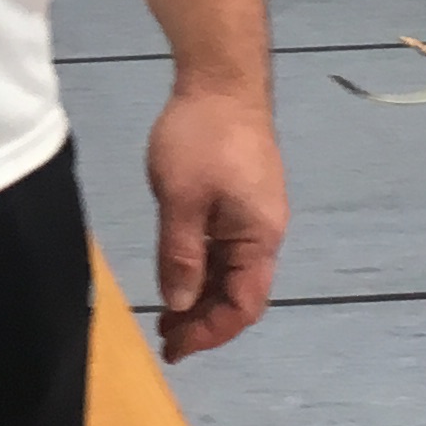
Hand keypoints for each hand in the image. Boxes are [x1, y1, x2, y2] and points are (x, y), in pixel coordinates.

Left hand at [148, 80, 288, 360]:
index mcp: (259, 238)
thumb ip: (180, 255)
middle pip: (239, 294)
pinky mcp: (238, 199)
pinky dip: (200, 268)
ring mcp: (251, 215)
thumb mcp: (181, 200)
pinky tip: (176, 272)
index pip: (243, 305)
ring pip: (229, 273)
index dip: (210, 333)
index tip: (174, 347)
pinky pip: (223, 249)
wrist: (220, 78)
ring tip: (165, 314)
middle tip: (163, 337)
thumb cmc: (202, 137)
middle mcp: (263, 233)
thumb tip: (178, 305)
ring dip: (200, 296)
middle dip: (203, 320)